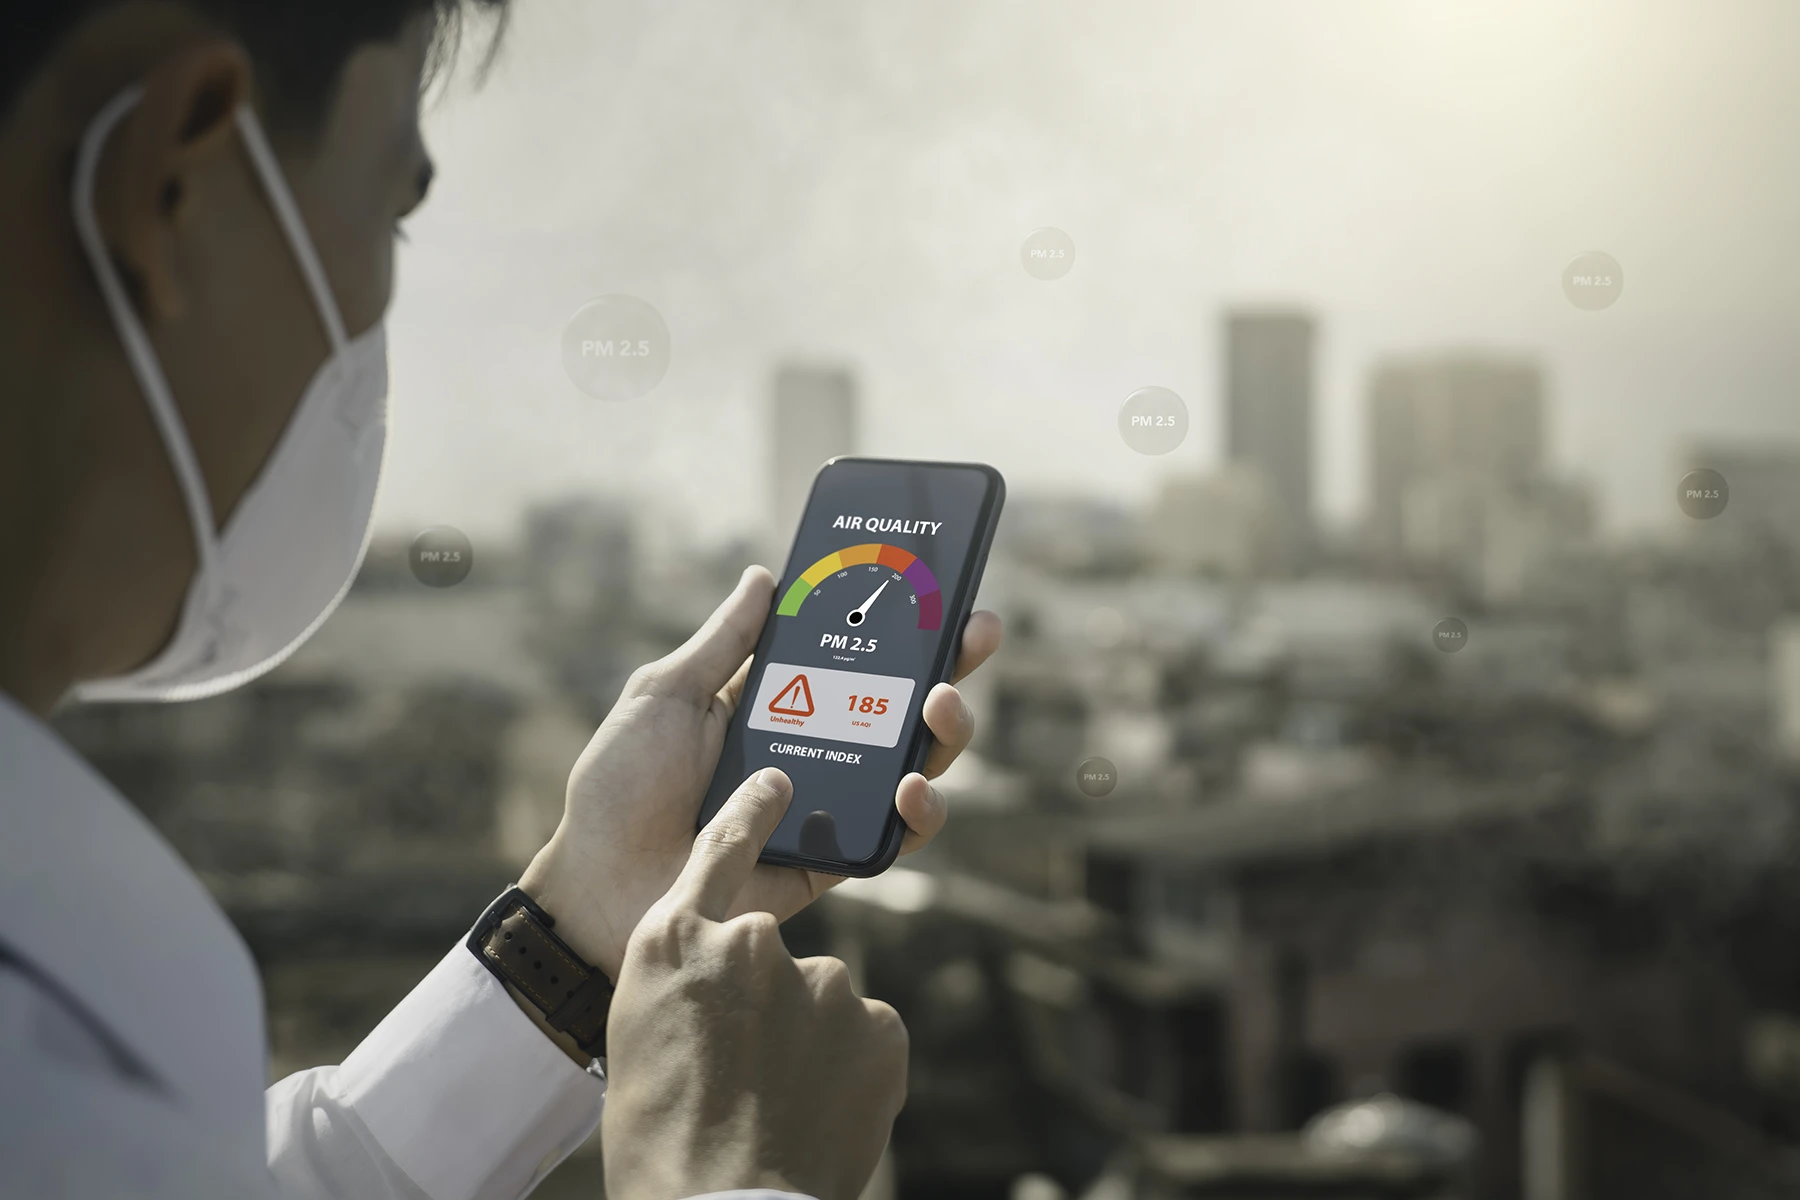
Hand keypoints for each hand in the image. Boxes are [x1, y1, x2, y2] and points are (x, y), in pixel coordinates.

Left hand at [517, 565, 1002, 981]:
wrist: (596, 889)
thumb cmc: (618, 789)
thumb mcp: (666, 695)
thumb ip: (723, 642)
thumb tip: (766, 576)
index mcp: (777, 703)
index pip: (854, 656)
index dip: (901, 624)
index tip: (939, 587)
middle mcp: (813, 750)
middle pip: (901, 705)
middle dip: (949, 666)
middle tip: (974, 633)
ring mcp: (826, 806)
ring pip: (914, 766)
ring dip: (946, 733)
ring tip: (942, 705)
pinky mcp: (830, 860)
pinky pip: (893, 837)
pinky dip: (916, 812)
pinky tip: (913, 785)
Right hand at [602, 767, 906, 1199]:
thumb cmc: (660, 1138)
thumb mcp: (639, 1036)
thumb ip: (689, 982)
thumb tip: (728, 984)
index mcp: (673, 941)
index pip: (719, 850)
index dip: (751, 813)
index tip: (778, 784)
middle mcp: (752, 942)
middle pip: (774, 958)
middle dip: (768, 1008)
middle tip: (744, 1077)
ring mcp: (823, 980)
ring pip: (823, 1002)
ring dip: (807, 1044)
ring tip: (774, 1108)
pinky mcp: (879, 1025)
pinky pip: (865, 1036)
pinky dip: (848, 1069)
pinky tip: (817, 1113)